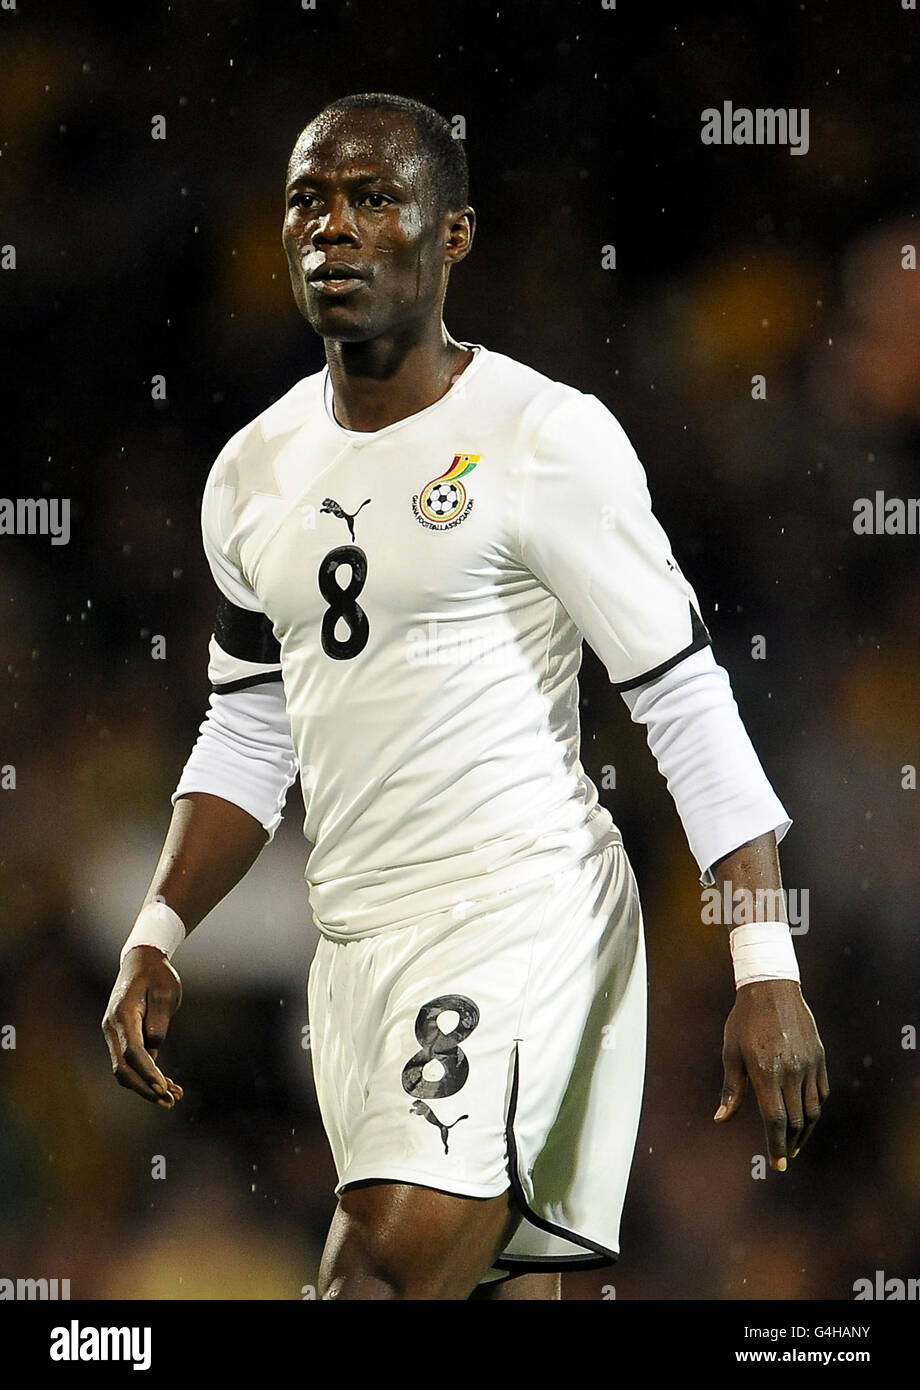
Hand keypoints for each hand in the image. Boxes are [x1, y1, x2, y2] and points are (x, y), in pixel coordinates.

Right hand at [101, 946, 183, 1106]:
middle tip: (171, 1101)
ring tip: (173, 1098)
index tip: (163, 1087)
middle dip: (145, 1088)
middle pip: (123, 1068)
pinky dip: (146, 1076)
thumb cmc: (157, 975)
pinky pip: (131, 1063)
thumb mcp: (166, 991)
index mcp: (123, 1014)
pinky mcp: (122, 1038)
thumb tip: (154, 1047)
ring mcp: (114, 1034)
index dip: (147, 1071)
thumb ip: (160, 1019)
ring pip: (124, 1070)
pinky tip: (167, 1086)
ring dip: (146, 1086)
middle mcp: (112, 1028)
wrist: (141, 962)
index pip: (132, 1051)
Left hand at [714, 978, 827, 1170]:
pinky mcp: (819, 1057)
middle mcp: (791, 1071)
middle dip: (790, 1143)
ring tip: (795, 1142)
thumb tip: (720, 1119)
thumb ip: (730, 1089)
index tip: (777, 1164)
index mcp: (766, 1072)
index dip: (776, 1144)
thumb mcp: (731, 1053)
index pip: (775, 1120)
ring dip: (805, 1131)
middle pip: (796, 1120)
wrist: (771, 988)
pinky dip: (815, 1110)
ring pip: (812, 1110)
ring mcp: (809, 1064)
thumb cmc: (744, 1021)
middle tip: (784, 1155)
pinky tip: (806, 1117)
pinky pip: (821, 1093)